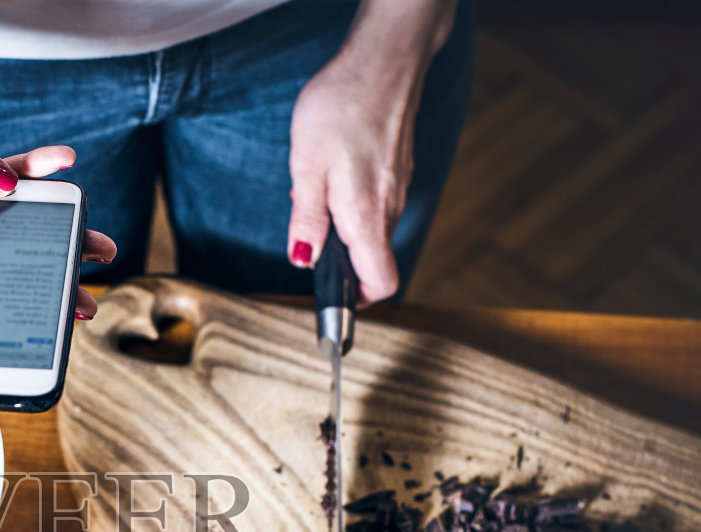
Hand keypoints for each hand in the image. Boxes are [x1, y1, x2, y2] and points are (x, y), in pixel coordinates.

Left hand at [286, 0, 455, 302]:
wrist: (384, 59)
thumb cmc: (343, 107)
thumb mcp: (308, 167)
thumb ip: (307, 219)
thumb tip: (303, 259)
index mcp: (367, 215)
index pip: (380, 282)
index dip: (359, 302)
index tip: (334, 303)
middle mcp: (389, 208)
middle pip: (372, 260)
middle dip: (340, 261)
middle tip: (308, 240)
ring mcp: (397, 189)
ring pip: (371, 229)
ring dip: (343, 228)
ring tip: (315, 195)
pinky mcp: (396, 170)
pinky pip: (374, 203)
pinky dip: (352, 203)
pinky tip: (331, 174)